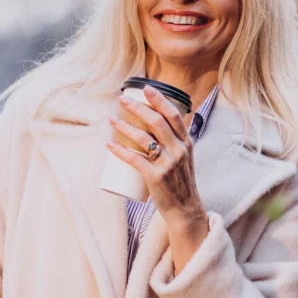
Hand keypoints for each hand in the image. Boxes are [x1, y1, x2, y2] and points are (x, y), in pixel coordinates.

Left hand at [107, 86, 208, 273]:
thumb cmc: (181, 182)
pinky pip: (135, 160)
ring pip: (144, 138)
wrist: (185, 209)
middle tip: (123, 100)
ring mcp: (168, 164)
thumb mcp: (185, 158)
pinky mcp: (156, 178)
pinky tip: (110, 144)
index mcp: (187, 144)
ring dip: (125, 126)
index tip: (145, 89)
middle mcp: (179, 151)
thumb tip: (159, 123)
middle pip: (157, 122)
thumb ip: (175, 141)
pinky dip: (120, 150)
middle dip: (138, 108)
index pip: (174, 116)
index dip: (159, 100)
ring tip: (112, 120)